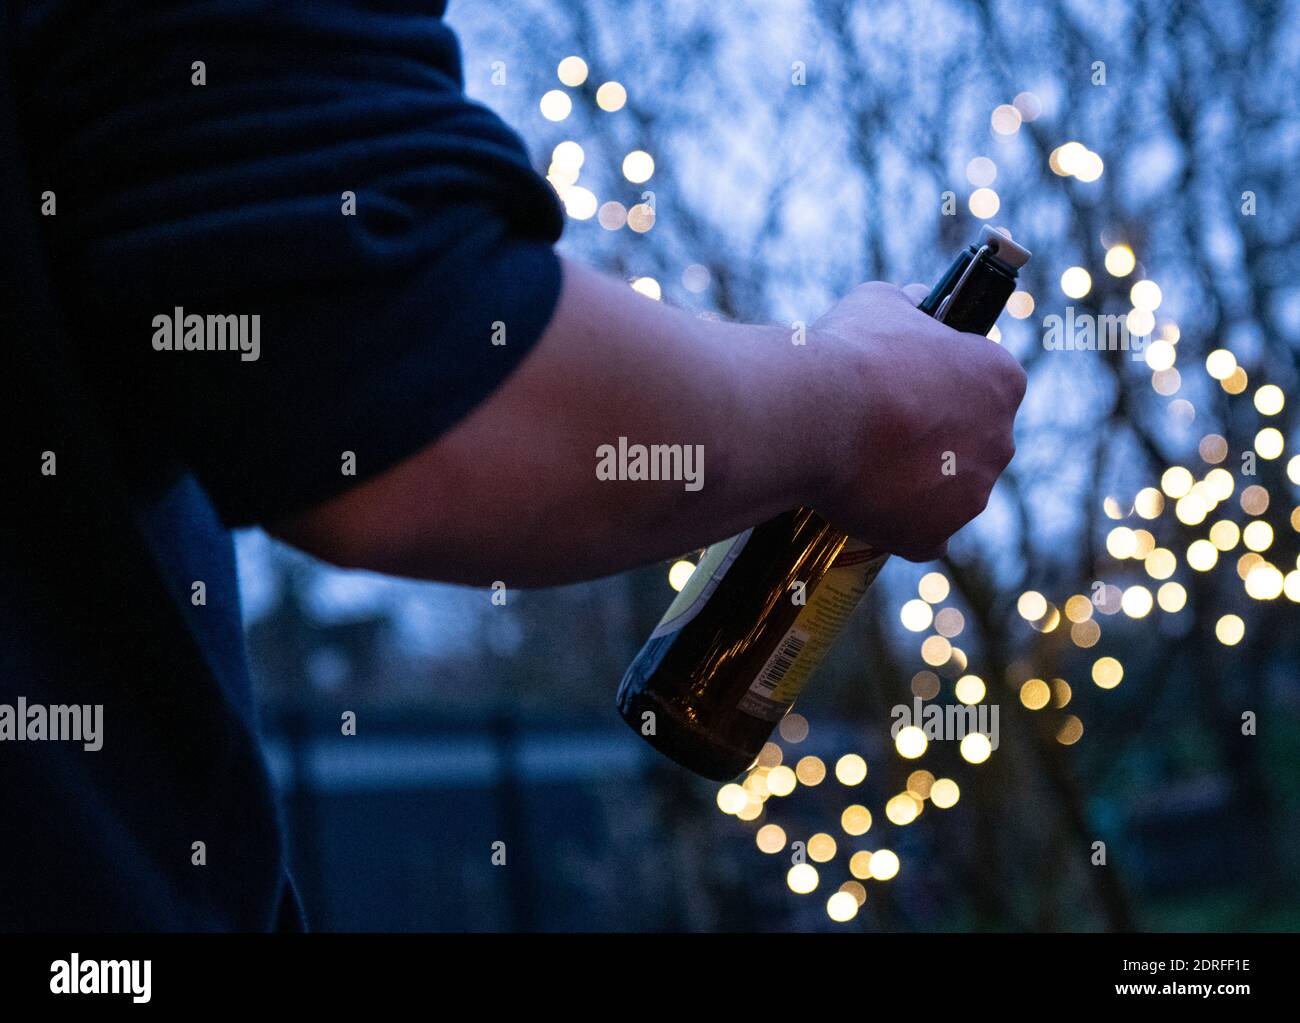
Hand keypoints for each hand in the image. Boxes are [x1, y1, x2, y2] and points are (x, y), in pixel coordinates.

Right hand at [807, 281, 1025, 561]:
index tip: (912, 389)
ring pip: (950, 492)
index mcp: (1001, 380)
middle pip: (973, 444)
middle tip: (884, 431)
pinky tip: (866, 507)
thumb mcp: (880, 303)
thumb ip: (909, 306)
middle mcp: (1001, 440)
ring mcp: (970, 495)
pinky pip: (923, 535)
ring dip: (919, 485)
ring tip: (865, 469)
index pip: (987, 386)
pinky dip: (899, 526)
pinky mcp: (934, 537)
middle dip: (937, 441)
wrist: (815, 415)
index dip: (947, 387)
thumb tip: (916, 303)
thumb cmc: (850, 354)